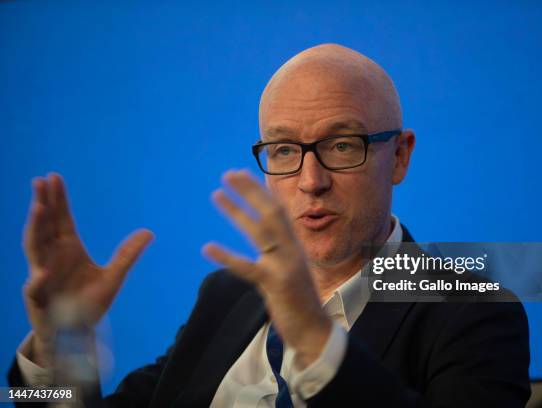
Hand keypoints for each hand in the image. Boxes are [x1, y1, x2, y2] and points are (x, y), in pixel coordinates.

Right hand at [22, 173, 152, 366]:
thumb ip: (128, 255)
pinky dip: (38, 280)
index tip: (54, 177)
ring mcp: (42, 275)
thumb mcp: (114, 277)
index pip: (62, 219)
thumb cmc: (90, 303)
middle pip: (44, 226)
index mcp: (69, 249)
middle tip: (40, 181)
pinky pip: (35, 287)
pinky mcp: (37, 298)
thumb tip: (149, 232)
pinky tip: (43, 272)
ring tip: (38, 209)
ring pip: (34, 248)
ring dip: (34, 228)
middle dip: (42, 204)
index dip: (58, 200)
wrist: (77, 332)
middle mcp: (52, 257)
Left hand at [203, 170, 331, 367]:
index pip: (279, 210)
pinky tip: (208, 247)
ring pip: (260, 230)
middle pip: (271, 211)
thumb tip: (267, 239)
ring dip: (237, 210)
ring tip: (216, 194)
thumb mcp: (292, 271)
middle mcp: (292, 250)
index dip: (261, 191)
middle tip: (228, 173)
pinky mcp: (276, 284)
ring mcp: (285, 265)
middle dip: (250, 190)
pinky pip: (247, 267)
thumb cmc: (300, 301)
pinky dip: (227, 257)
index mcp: (294, 246)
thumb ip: (280, 253)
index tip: (244, 174)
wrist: (315, 330)